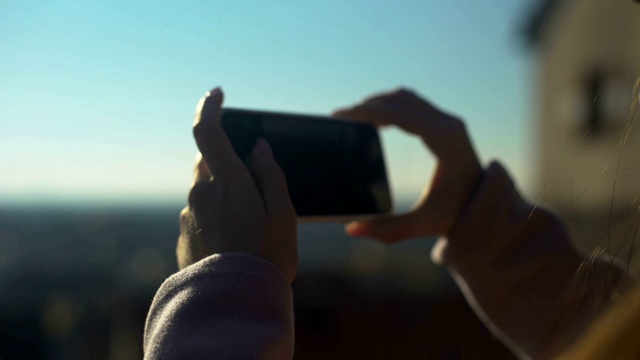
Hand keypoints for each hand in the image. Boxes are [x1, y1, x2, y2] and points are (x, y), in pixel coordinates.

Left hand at [177, 88, 297, 282]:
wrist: (233, 304)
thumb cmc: (266, 257)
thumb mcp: (282, 214)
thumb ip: (270, 176)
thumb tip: (259, 149)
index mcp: (227, 182)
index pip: (208, 131)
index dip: (210, 107)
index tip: (217, 93)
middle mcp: (201, 193)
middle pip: (209, 162)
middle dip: (227, 163)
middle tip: (254, 187)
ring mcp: (190, 216)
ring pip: (206, 190)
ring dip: (224, 194)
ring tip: (250, 226)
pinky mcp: (185, 236)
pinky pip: (201, 214)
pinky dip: (217, 217)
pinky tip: (236, 242)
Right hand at [334, 88, 481, 241]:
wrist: (485, 207)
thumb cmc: (457, 214)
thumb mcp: (424, 224)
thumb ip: (389, 229)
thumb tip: (352, 228)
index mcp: (445, 140)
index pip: (400, 114)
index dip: (367, 111)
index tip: (341, 115)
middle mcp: (448, 124)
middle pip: (400, 100)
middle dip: (367, 105)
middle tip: (340, 118)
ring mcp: (448, 121)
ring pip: (406, 98)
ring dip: (378, 103)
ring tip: (353, 117)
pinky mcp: (445, 124)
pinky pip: (412, 105)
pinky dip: (390, 107)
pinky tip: (374, 120)